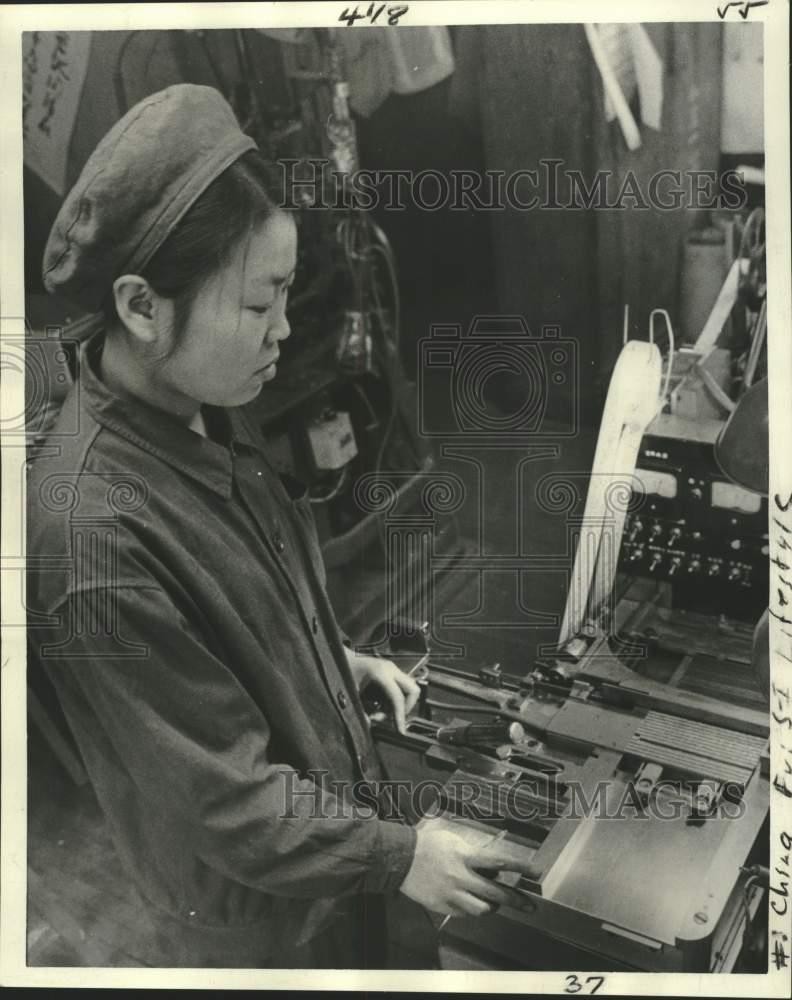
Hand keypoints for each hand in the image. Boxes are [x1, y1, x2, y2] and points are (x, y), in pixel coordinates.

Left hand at [344, 649, 419, 732]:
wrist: (342, 656)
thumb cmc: (344, 669)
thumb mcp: (350, 692)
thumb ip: (360, 710)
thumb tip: (369, 725)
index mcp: (381, 672)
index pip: (398, 697)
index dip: (400, 715)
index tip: (400, 729)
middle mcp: (390, 669)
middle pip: (413, 690)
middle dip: (406, 708)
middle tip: (392, 718)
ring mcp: (392, 669)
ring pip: (409, 689)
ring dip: (400, 704)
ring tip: (382, 712)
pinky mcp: (391, 672)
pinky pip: (402, 687)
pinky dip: (395, 699)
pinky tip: (381, 705)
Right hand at [398, 821, 541, 916]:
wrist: (399, 857)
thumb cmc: (426, 843)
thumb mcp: (452, 839)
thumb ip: (472, 851)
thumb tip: (492, 863)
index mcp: (465, 856)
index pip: (500, 860)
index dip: (521, 866)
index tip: (537, 871)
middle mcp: (461, 876)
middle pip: (496, 892)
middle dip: (517, 900)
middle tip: (530, 905)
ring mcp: (451, 894)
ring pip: (482, 909)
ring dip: (492, 907)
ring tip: (496, 904)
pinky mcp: (442, 906)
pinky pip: (464, 913)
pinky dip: (471, 909)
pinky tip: (471, 903)